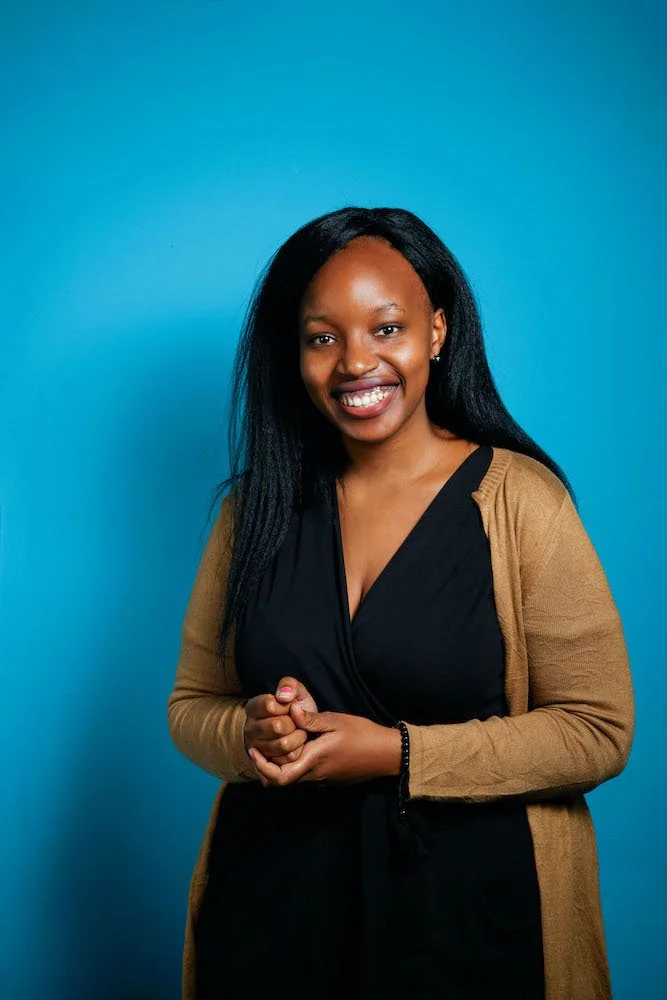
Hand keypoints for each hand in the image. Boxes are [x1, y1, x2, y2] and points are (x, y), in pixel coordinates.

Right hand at [244, 677, 318, 765]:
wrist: (301, 730)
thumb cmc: (297, 708)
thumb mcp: (296, 691)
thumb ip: (290, 686)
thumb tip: (284, 696)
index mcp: (253, 707)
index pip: (270, 705)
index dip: (286, 705)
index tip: (290, 705)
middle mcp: (250, 728)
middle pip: (277, 726)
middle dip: (294, 722)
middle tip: (297, 720)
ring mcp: (257, 747)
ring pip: (283, 744)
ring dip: (299, 737)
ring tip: (298, 731)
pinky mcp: (268, 763)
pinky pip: (289, 758)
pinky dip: (299, 750)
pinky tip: (297, 743)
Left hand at [248, 702, 400, 786]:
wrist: (387, 754)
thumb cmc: (362, 735)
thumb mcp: (336, 721)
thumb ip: (311, 719)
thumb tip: (290, 711)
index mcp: (314, 760)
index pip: (279, 776)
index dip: (261, 766)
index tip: (253, 749)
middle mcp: (315, 775)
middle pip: (280, 781)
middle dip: (264, 767)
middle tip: (258, 748)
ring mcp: (322, 779)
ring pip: (292, 778)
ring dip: (278, 765)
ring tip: (273, 744)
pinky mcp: (329, 778)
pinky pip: (304, 775)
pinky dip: (292, 765)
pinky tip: (294, 747)